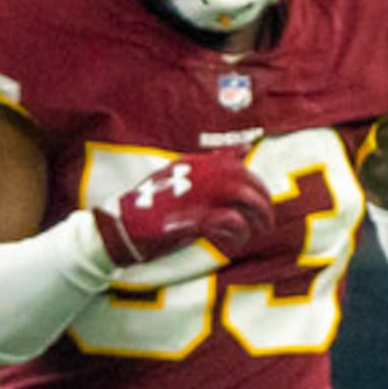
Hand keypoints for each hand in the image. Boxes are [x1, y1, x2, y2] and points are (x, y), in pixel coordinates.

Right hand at [90, 154, 274, 268]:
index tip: (261, 197)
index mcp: (191, 163)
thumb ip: (209, 165)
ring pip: (243, 197)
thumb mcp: (178, 177)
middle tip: (267, 219)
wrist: (120, 228)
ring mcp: (195, 195)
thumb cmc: (151, 206)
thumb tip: (242, 148)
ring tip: (260, 230)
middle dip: (262, 199)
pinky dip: (240, 231)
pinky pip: (231, 220)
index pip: (235, 164)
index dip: (255, 182)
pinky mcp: (192, 219)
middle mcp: (195, 175)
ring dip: (258, 214)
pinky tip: (237, 240)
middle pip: (244, 179)